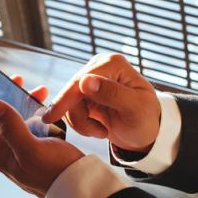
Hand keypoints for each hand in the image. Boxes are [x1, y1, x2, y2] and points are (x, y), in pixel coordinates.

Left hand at [0, 83, 83, 197]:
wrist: (80, 187)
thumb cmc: (57, 174)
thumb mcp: (32, 149)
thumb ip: (11, 128)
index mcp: (1, 154)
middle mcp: (8, 152)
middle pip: (0, 118)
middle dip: (8, 97)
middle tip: (17, 81)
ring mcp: (22, 150)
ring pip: (17, 119)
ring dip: (25, 103)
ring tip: (38, 91)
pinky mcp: (37, 148)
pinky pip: (31, 125)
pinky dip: (36, 113)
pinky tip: (44, 106)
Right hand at [42, 53, 160, 152]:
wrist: (145, 132)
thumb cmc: (146, 120)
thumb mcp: (134, 109)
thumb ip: (111, 93)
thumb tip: (85, 80)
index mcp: (112, 64)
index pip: (80, 81)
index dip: (64, 100)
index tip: (51, 118)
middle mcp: (99, 67)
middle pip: (71, 93)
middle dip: (80, 118)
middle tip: (98, 133)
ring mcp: (91, 80)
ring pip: (68, 104)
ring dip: (82, 123)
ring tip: (102, 131)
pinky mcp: (84, 94)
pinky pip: (70, 110)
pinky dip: (81, 124)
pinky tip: (97, 128)